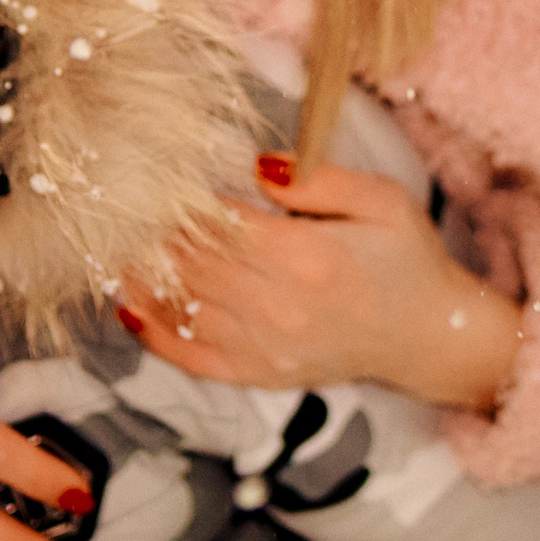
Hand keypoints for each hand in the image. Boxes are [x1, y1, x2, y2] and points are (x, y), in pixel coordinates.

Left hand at [117, 159, 523, 410]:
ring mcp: (267, 348)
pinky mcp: (261, 375)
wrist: (429, 336)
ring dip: (142, 277)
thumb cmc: (405, 259)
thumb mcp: (383, 200)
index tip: (149, 178)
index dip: (179, 201)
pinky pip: (194, 358)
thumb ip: (321, 179)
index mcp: (309, 256)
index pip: (221, 224)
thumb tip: (258, 166)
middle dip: (152, 235)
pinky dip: (155, 335)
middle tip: (116, 206)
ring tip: (110, 245)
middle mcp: (281, 306)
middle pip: (192, 265)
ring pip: (183, 308)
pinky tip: (128, 306)